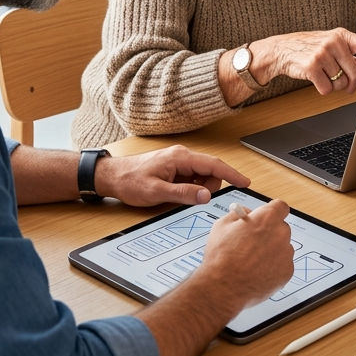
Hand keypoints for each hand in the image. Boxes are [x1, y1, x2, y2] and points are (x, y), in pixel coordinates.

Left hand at [96, 146, 250, 206]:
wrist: (111, 176)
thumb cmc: (130, 181)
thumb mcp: (156, 192)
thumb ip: (183, 194)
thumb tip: (206, 196)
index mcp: (181, 158)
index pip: (214, 165)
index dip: (232, 174)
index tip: (245, 182)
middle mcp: (183, 156)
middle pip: (210, 172)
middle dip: (206, 188)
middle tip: (188, 198)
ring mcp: (179, 162)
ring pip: (201, 177)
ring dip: (196, 189)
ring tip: (174, 195)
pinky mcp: (174, 169)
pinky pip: (191, 179)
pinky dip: (189, 188)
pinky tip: (173, 193)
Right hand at [200, 199, 293, 308]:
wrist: (222, 288)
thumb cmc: (221, 257)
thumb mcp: (222, 225)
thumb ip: (238, 214)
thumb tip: (246, 213)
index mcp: (267, 218)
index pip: (280, 207)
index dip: (271, 212)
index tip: (266, 218)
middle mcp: (281, 233)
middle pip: (281, 228)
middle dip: (269, 233)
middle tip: (253, 243)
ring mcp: (286, 254)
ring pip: (283, 247)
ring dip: (272, 250)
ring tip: (252, 261)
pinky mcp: (287, 272)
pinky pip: (283, 265)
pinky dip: (274, 267)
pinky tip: (257, 272)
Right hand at [253, 28, 355, 95]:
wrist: (280, 50)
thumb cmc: (309, 48)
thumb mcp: (333, 48)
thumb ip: (353, 58)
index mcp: (343, 35)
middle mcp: (335, 42)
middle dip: (350, 83)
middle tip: (342, 83)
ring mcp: (323, 53)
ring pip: (341, 83)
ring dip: (334, 85)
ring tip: (324, 75)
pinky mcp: (312, 66)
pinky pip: (327, 88)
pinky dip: (322, 89)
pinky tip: (315, 79)